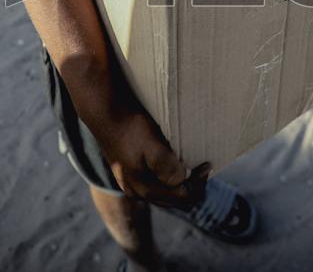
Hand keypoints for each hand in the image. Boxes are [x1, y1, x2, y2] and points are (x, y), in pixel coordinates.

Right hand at [94, 107, 208, 207]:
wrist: (105, 113)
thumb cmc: (130, 127)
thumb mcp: (151, 145)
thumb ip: (167, 166)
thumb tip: (183, 180)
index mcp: (144, 189)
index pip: (182, 198)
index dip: (199, 184)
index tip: (207, 165)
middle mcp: (137, 192)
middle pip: (173, 200)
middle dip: (192, 186)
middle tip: (202, 166)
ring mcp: (131, 184)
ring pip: (164, 193)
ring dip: (180, 183)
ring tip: (190, 163)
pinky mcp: (129, 172)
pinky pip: (155, 183)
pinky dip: (169, 177)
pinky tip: (173, 162)